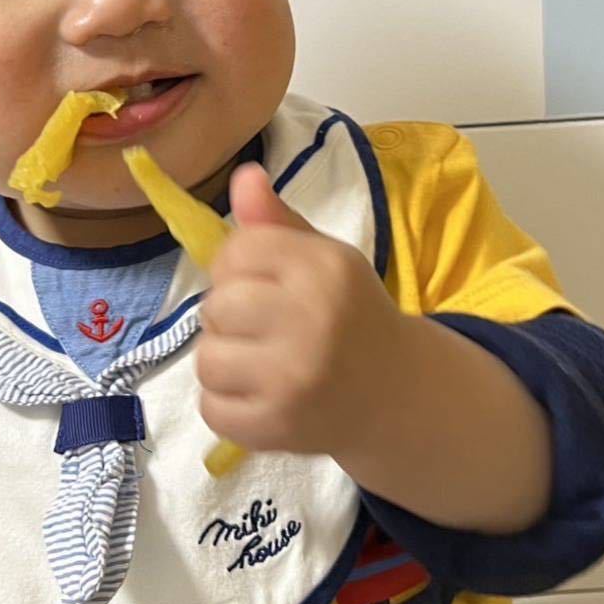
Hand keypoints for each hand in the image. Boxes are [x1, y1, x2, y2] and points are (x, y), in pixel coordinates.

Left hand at [197, 162, 403, 458]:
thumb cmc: (349, 315)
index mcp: (325, 268)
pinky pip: (212, 409)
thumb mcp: (324, 258)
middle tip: (262, 327)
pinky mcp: (278, 427)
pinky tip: (259, 395)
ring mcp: (294, 379)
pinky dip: (226, 404)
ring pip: (207, 359)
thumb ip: (276, 221)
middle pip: (216, 306)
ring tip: (259, 362)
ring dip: (224, 361)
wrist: (396, 392)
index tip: (260, 282)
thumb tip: (243, 175)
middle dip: (229, 315)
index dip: (236, 265)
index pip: (236, 250)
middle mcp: (312, 320)